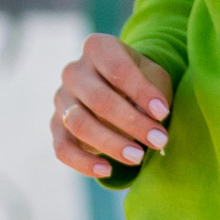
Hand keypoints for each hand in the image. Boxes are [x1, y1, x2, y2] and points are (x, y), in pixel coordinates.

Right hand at [52, 32, 172, 181]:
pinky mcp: (56, 126)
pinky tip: (107, 171)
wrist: (119, 88)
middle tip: (158, 140)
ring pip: (80, 124)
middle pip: (98, 99)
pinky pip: (63, 148)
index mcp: (98, 48)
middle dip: (131, 123)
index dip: (141, 92)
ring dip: (111, 144)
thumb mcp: (152, 75)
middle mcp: (74, 71)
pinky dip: (84, 162)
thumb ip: (151, 93)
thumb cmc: (141, 80)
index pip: (117, 69)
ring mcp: (61, 99)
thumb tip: (151, 122)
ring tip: (138, 157)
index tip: (163, 112)